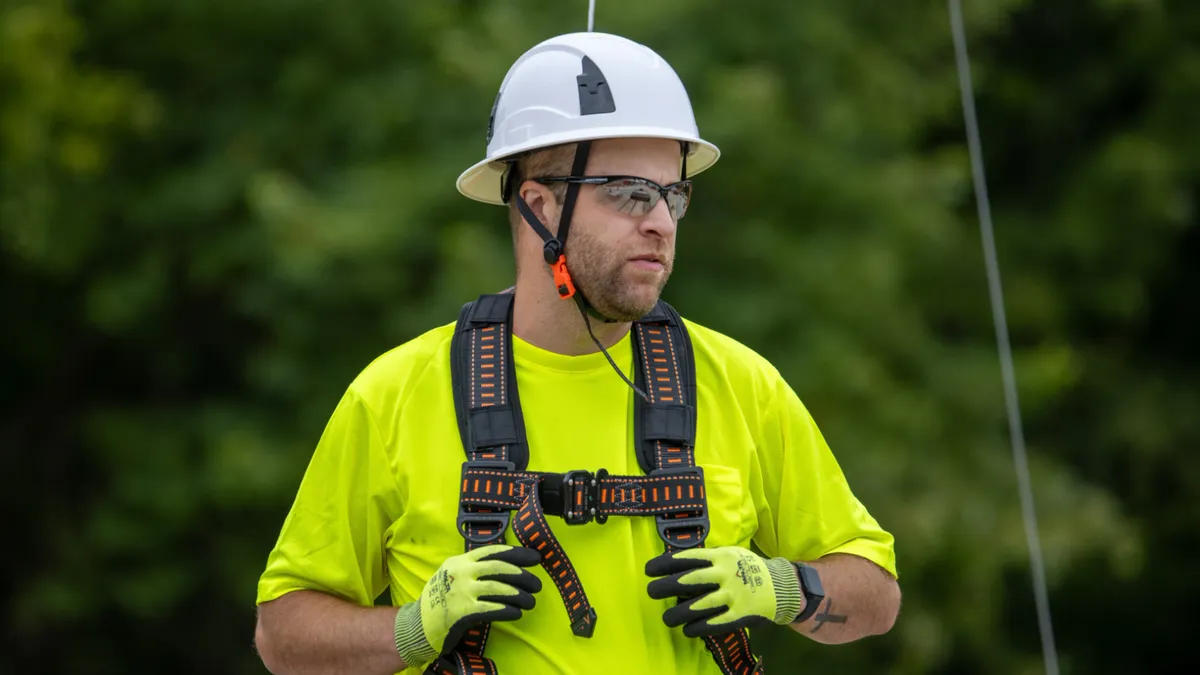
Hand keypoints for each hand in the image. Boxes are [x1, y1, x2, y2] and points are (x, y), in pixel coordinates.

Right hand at [393, 544, 541, 668]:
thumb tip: (510, 566)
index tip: (536, 558)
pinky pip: (491, 609)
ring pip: (498, 588)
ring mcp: (460, 591)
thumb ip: (475, 569)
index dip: (517, 554)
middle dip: (523, 576)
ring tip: (531, 601)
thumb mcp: (453, 575)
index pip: (494, 552)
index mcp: (461, 561)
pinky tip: (517, 613)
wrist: (417, 624)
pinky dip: (507, 610)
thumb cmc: (441, 600)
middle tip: (537, 584)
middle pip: (499, 568)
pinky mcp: (461, 612)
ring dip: (519, 595)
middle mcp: (461, 572)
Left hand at [645, 547, 801, 637]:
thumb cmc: (746, 568)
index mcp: (720, 557)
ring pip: (699, 605)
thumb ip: (707, 558)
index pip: (688, 558)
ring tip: (667, 617)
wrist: (781, 586)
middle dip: (666, 586)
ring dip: (678, 612)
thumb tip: (676, 563)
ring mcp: (732, 595)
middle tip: (651, 591)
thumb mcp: (729, 554)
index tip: (649, 570)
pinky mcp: (739, 614)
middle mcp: (724, 574)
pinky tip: (687, 629)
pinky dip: (698, 628)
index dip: (665, 564)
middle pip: (689, 580)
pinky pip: (715, 623)